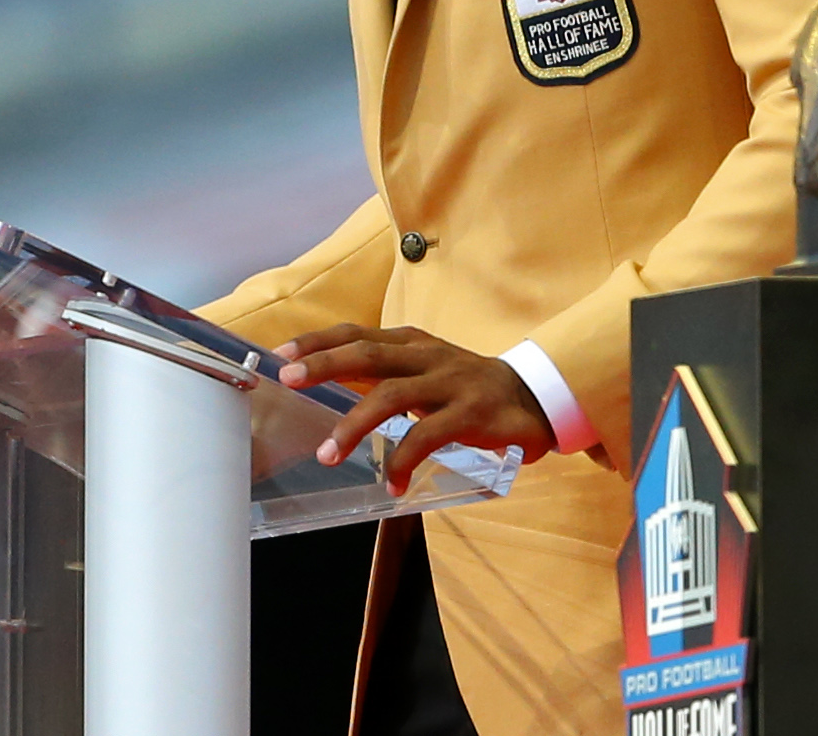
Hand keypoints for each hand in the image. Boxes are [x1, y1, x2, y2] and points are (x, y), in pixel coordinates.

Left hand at [277, 324, 557, 490]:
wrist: (536, 397)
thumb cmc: (467, 387)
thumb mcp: (425, 371)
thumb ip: (384, 375)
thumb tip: (325, 386)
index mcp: (412, 343)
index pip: (358, 333)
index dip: (319, 342)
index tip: (281, 354)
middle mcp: (428, 355)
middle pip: (369, 353)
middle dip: (326, 364)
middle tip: (291, 380)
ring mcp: (451, 382)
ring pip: (393, 395)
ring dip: (355, 425)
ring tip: (328, 453)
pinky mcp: (472, 412)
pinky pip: (428, 435)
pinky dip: (403, 461)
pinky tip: (390, 484)